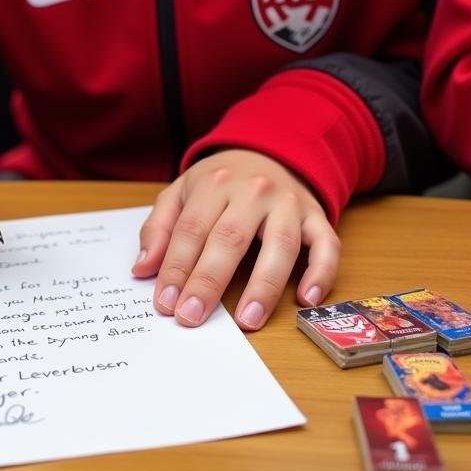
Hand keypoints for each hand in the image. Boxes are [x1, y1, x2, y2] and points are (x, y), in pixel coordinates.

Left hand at [133, 149, 339, 329]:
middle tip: (192, 317)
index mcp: (214, 183)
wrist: (270, 150)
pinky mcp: (318, 216)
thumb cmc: (221, 181)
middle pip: (229, 238)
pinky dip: (321, 272)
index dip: (175, 268)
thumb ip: (158, 228)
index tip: (165, 304)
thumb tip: (143, 269)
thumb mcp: (181, 192)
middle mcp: (254, 191)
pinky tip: (307, 299)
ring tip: (247, 320)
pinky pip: (327, 244)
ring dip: (264, 285)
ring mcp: (289, 203)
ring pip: (280, 244)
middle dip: (208, 281)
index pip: (191, 230)